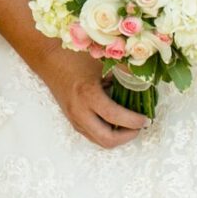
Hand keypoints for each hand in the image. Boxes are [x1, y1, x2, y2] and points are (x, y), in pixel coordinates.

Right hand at [26, 42, 149, 150]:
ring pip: (99, 140)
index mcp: (88, 95)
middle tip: (139, 126)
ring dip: (117, 136)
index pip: (115, 117)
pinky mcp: (72, 120)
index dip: (134, 121)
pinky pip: (92, 134)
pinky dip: (106, 132)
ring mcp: (74, 118)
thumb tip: (146, 82)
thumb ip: (124, 73)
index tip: (146, 118)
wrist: (49, 59)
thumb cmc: (76, 57)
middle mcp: (79, 112)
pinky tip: (116, 121)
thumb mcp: (103, 62)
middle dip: (127, 137)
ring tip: (130, 124)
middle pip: (107, 139)